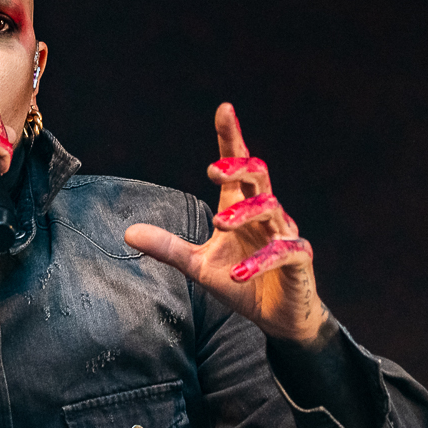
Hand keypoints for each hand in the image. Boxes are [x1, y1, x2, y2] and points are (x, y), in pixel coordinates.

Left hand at [124, 103, 326, 343]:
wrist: (277, 317)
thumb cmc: (242, 282)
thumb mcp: (198, 266)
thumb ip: (168, 247)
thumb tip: (128, 232)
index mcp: (241, 209)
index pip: (238, 167)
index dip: (232, 138)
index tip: (224, 109)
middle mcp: (266, 215)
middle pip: (258, 177)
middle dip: (238, 168)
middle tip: (213, 170)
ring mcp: (285, 234)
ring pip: (272, 208)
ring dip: (245, 213)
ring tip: (220, 224)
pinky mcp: (299, 260)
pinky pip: (284, 252)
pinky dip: (262, 261)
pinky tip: (239, 274)